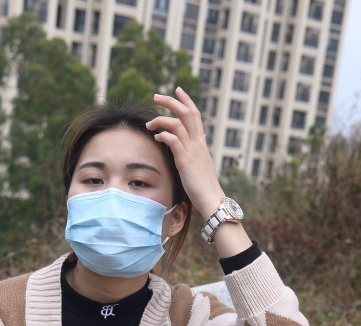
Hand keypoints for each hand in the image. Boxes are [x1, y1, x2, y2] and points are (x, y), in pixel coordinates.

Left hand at [145, 87, 223, 218]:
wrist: (211, 199)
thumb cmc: (204, 186)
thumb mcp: (199, 164)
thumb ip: (194, 151)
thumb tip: (193, 143)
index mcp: (201, 142)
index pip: (195, 114)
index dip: (186, 100)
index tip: (177, 90)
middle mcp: (198, 142)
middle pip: (186, 112)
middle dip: (171, 101)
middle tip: (156, 96)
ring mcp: (192, 150)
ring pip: (177, 123)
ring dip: (161, 119)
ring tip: (149, 124)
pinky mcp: (185, 160)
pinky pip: (173, 140)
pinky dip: (163, 135)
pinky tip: (156, 138)